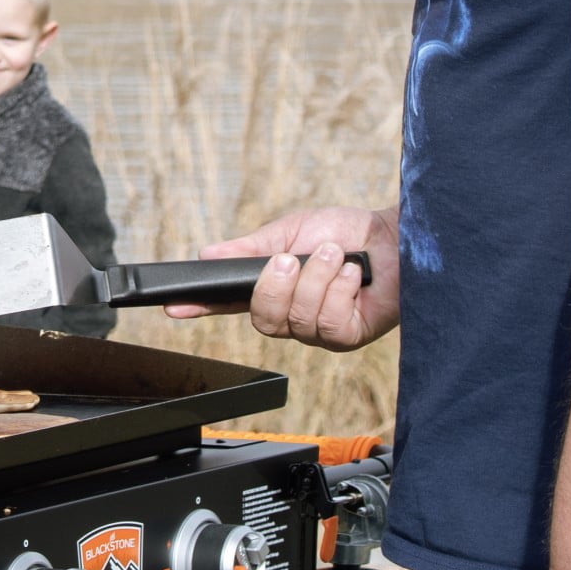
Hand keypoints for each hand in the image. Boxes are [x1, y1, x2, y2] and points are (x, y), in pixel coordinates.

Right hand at [167, 206, 399, 350]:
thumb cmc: (346, 233)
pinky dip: (337, 288)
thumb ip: (250, 249)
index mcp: (273, 289)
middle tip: (293, 256)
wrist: (395, 238)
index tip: (175, 305)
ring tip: (333, 254)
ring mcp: (318, 330)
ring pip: (296, 318)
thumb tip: (207, 253)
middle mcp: (291, 315)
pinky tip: (350, 273)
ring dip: (315, 277)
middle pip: (262, 318)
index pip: (228, 303)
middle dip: (276, 283)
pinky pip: (328, 322)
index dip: (200, 307)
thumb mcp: (290, 232)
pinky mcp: (347, 337)